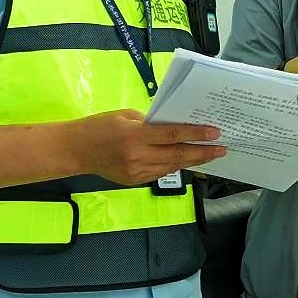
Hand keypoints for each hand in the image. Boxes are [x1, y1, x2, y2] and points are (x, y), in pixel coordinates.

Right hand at [72, 109, 224, 185]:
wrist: (75, 150)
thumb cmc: (100, 126)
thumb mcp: (126, 115)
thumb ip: (151, 123)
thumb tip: (176, 127)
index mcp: (135, 135)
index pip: (173, 135)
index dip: (196, 134)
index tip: (215, 133)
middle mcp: (138, 156)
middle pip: (178, 155)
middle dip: (203, 152)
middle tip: (222, 149)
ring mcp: (136, 172)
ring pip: (172, 166)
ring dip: (193, 161)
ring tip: (210, 155)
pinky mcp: (135, 181)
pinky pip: (161, 172)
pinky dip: (175, 165)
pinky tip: (187, 161)